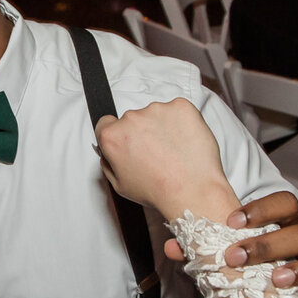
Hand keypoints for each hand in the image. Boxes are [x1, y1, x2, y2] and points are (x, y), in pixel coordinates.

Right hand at [95, 97, 237, 221]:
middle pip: (133, 120)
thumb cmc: (159, 191)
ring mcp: (157, 109)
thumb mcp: (120, 185)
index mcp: (113, 136)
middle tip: (156, 154)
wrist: (191, 190)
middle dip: (142, 133)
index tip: (129, 142)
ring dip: (163, 127)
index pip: (106, 124)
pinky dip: (182, 122)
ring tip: (174, 151)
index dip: (118, 134)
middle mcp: (132, 118)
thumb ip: (109, 164)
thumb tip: (109, 153)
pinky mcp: (180, 106)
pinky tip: (185, 142)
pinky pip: (178, 110)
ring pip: (156, 114)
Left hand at [162, 189, 297, 297]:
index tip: (231, 222)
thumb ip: (215, 253)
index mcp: (292, 228)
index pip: (286, 204)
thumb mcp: (248, 265)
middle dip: (270, 243)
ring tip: (278, 280)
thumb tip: (173, 246)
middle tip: (238, 258)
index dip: (261, 209)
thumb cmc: (275, 278)